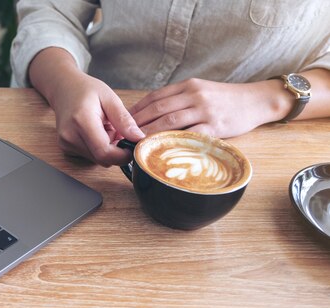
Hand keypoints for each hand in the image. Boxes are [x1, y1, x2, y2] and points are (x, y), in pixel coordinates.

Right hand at [50, 71, 145, 165]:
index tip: (132, 147)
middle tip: (117, 131)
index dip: (122, 155)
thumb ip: (124, 120)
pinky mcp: (65, 148)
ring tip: (105, 128)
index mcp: (81, 121)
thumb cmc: (86, 90)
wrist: (63, 89)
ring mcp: (66, 144)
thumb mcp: (110, 98)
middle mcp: (70, 136)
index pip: (104, 152)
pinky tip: (96, 132)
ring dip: (107, 148)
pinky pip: (90, 156)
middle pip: (102, 158)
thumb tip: (138, 138)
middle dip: (116, 150)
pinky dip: (98, 148)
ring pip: (97, 159)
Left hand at [130, 78, 284, 137]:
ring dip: (149, 133)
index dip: (136, 110)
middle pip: (158, 108)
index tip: (122, 121)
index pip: (155, 97)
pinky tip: (160, 149)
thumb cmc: (226, 99)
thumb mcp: (201, 91)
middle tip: (121, 135)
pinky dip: (172, 142)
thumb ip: (179, 99)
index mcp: (188, 85)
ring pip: (169, 121)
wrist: (258, 100)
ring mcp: (204, 110)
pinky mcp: (214, 125)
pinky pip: (189, 135)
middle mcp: (194, 95)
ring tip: (134, 143)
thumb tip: (152, 114)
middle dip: (136, 122)